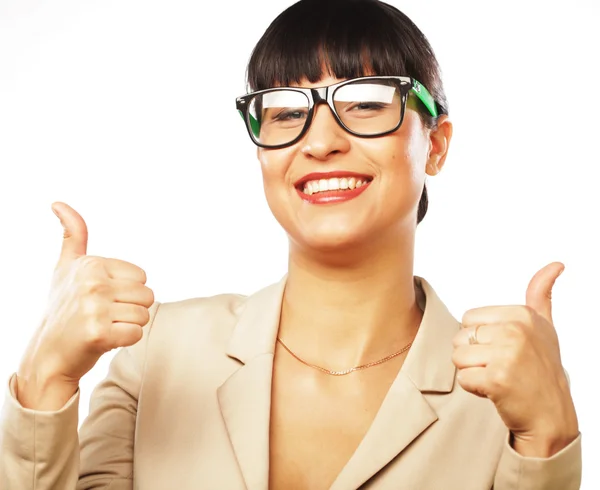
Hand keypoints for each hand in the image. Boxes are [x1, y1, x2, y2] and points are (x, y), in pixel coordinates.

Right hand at [18, 202, 153, 386]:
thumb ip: (73, 235)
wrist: (48, 353)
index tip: (102, 298)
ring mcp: (94, 309)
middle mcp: (92, 283)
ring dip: (129, 325)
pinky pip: (137, 334)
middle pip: (147, 295)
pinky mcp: (98, 334)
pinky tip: (104, 340)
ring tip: (104, 326)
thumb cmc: (63, 308)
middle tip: (104, 315)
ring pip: (144, 315)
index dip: (127, 291)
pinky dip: (125, 341)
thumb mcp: (65, 267)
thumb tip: (58, 203)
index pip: (142, 276)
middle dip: (131, 309)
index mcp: (91, 264)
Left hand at [452, 262, 578, 455]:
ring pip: (458, 357)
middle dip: (475, 356)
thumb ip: (541, 294)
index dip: (481, 338)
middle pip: (461, 337)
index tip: (505, 350)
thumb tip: (556, 264)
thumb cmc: (541, 368)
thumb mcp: (545, 327)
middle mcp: (516, 330)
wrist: (551, 415)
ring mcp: (507, 354)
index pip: (469, 319)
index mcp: (521, 314)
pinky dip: (474, 389)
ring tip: (499, 378)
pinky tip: (497, 391)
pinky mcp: (497, 379)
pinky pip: (463, 378)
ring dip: (473, 372)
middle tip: (502, 367)